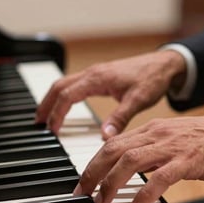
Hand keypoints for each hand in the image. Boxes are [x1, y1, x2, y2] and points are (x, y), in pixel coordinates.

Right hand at [36, 50, 185, 139]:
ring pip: (64, 84)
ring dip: (52, 99)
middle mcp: (92, 73)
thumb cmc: (152, 79)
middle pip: (58, 87)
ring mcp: (95, 73)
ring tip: (45, 116)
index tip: (52, 131)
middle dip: (46, 105)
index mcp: (97, 79)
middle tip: (38, 124)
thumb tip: (103, 138)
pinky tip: (64, 105)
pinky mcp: (99, 76)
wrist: (164, 64)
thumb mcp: (137, 100)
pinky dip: (63, 95)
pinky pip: (73, 84)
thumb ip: (120, 118)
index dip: (57, 114)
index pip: (67, 96)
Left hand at [73, 111, 203, 202]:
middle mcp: (157, 135)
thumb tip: (129, 167)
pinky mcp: (189, 160)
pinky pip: (160, 177)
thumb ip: (150, 151)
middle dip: (93, 173)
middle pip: (114, 150)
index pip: (113, 143)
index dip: (93, 163)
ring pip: (131, 161)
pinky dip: (144, 194)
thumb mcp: (172, 141)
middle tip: (81, 194)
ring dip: (111, 183)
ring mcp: (172, 146)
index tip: (82, 181)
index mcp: (151, 130)